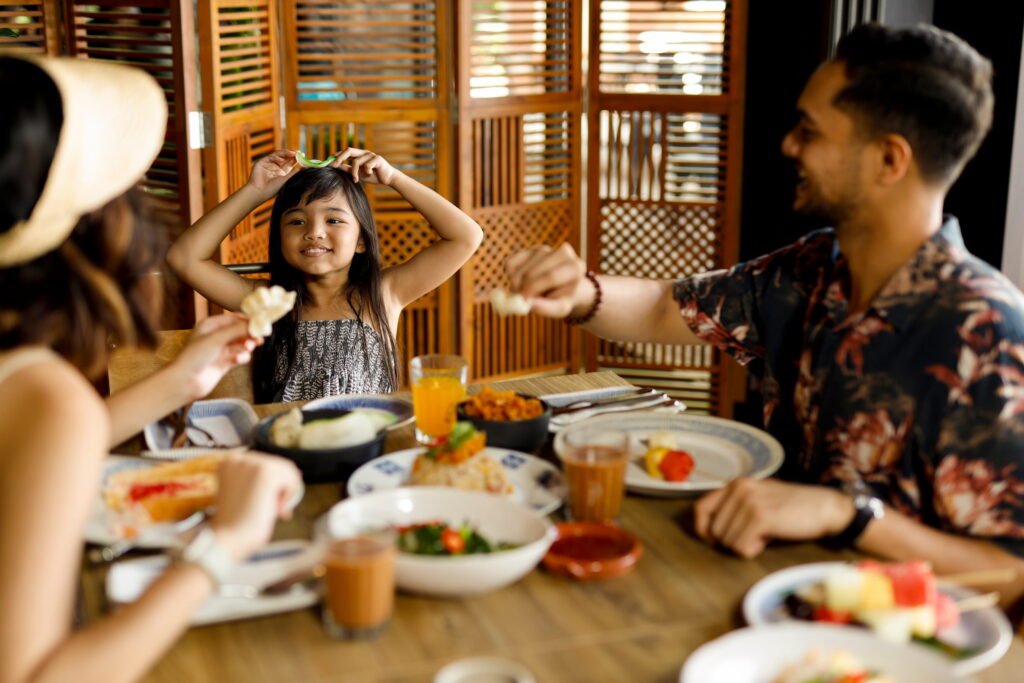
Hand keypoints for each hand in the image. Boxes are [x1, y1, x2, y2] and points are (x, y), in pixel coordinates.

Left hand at [167, 314, 257, 401]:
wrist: (185, 381)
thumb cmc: (194, 356)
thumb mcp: (216, 338)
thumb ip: (237, 330)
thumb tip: (256, 324)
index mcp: (211, 325)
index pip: (234, 318)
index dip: (248, 321)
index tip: (261, 324)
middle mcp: (216, 336)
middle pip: (240, 331)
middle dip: (249, 335)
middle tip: (258, 339)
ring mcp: (221, 350)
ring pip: (242, 344)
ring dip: (246, 346)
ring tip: (246, 349)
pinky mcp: (225, 363)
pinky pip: (240, 356)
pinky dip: (241, 358)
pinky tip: (236, 360)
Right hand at [209, 453, 302, 560]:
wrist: (227, 538)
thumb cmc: (235, 523)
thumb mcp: (242, 492)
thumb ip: (256, 479)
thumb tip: (291, 473)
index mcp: (229, 461)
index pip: (264, 462)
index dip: (272, 484)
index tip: (265, 502)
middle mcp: (238, 458)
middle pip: (277, 464)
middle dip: (280, 488)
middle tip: (272, 510)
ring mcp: (252, 463)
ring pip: (287, 471)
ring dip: (285, 492)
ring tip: (273, 511)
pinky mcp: (265, 473)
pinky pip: (292, 479)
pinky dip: (290, 496)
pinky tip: (278, 510)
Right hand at [247, 149, 298, 199]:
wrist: (260, 192)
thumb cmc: (273, 189)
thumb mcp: (286, 180)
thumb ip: (294, 173)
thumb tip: (304, 167)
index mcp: (283, 172)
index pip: (291, 162)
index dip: (296, 158)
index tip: (303, 155)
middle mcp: (276, 166)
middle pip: (285, 157)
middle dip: (292, 154)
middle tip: (298, 152)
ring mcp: (269, 163)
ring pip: (279, 155)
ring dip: (286, 153)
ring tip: (292, 153)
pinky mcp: (262, 161)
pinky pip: (271, 156)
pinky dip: (277, 157)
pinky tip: (281, 160)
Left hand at [332, 147, 396, 184]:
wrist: (388, 178)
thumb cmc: (373, 175)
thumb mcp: (359, 174)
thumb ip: (349, 170)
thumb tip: (338, 168)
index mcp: (359, 155)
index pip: (345, 152)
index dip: (336, 155)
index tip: (327, 161)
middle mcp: (364, 152)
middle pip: (349, 150)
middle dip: (340, 157)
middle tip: (334, 166)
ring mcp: (371, 154)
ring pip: (357, 161)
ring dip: (354, 172)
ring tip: (356, 180)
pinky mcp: (378, 159)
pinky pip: (367, 164)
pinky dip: (366, 171)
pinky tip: (370, 174)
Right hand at [505, 243, 591, 318]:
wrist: (563, 287)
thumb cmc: (563, 298)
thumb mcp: (560, 308)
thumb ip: (547, 308)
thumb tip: (529, 305)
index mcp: (576, 267)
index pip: (551, 276)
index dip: (534, 288)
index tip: (524, 301)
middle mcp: (562, 253)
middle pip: (533, 273)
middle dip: (523, 289)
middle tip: (519, 301)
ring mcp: (545, 249)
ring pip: (520, 270)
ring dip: (516, 286)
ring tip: (526, 294)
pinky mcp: (529, 249)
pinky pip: (510, 264)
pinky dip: (510, 277)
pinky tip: (522, 283)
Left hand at [693, 478, 854, 557]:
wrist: (825, 508)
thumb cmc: (792, 509)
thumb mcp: (759, 500)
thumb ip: (735, 509)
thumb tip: (709, 532)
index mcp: (736, 484)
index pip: (700, 508)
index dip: (703, 529)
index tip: (715, 541)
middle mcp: (738, 488)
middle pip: (714, 531)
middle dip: (731, 541)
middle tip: (754, 537)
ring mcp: (749, 502)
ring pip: (727, 541)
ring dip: (744, 546)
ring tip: (764, 536)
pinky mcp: (760, 517)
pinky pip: (741, 547)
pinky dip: (752, 550)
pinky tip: (767, 540)